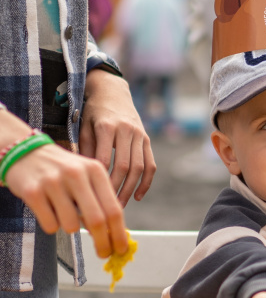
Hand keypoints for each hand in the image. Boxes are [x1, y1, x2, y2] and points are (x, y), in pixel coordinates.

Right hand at [2, 115, 127, 257]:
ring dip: (71, 229)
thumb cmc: (63, 169)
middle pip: (97, 221)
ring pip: (71, 225)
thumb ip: (101, 200)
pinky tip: (48, 210)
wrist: (24, 151)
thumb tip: (114, 234)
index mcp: (95, 170)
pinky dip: (52, 225)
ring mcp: (53, 182)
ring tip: (64, 213)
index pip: (114, 209)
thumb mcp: (87, 177)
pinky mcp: (32, 191)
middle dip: (103, 243)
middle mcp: (76, 174)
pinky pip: (50, 224)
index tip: (121, 249)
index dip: (119, 234)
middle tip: (103, 254)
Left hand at [80, 70, 155, 205]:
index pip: (105, 159)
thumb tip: (83, 176)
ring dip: (131, 189)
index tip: (92, 194)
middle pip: (125, 166)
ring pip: (139, 168)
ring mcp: (140, 136)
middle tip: (107, 205)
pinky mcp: (147, 140)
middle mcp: (127, 130)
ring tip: (121, 204)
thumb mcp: (83, 126)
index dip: (101, 178)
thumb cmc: (93, 111)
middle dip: (117, 188)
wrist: (113, 92)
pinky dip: (146, 183)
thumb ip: (85, 149)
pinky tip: (138, 196)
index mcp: (108, 126)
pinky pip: (151, 165)